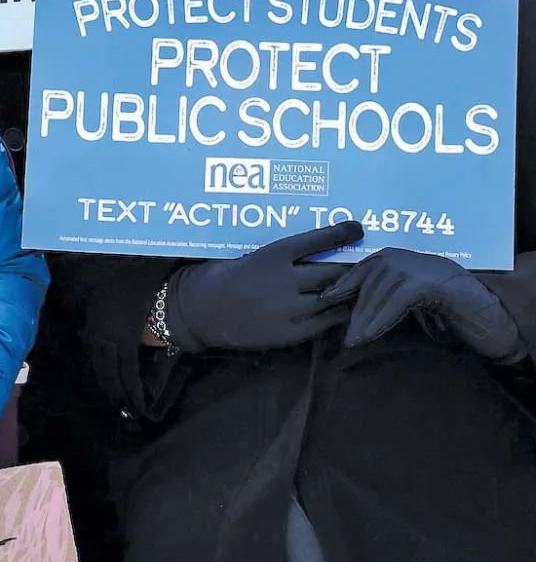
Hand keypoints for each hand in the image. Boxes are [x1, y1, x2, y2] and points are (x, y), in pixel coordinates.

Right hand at [167, 221, 363, 352]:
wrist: (197, 311)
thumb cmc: (223, 277)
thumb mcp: (251, 256)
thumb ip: (283, 256)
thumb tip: (320, 250)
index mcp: (272, 254)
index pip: (319, 239)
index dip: (343, 233)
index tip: (358, 229)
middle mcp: (283, 280)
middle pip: (334, 271)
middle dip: (352, 267)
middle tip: (364, 263)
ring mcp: (287, 308)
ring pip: (334, 297)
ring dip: (349, 291)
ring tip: (358, 287)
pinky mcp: (288, 332)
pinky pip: (325, 322)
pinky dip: (337, 313)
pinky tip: (341, 309)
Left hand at [321, 248, 523, 361]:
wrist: (482, 314)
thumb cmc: (438, 310)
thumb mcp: (401, 301)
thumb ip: (378, 297)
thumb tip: (341, 309)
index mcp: (393, 257)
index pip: (359, 270)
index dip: (341, 286)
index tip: (322, 301)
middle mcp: (403, 255)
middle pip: (367, 282)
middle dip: (353, 309)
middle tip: (343, 335)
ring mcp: (418, 265)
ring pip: (380, 291)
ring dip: (365, 318)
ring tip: (354, 341)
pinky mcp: (429, 280)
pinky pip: (398, 299)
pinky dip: (382, 318)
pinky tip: (370, 335)